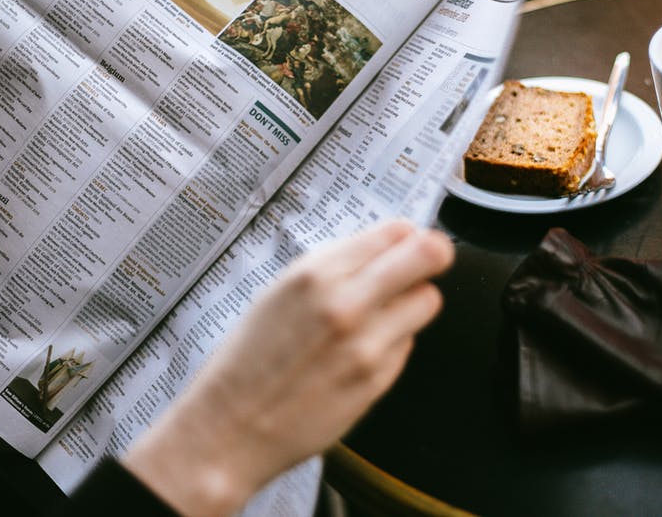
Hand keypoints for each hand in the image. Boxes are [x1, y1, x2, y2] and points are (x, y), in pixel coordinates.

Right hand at [123, 220, 453, 515]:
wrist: (229, 429)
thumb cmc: (247, 361)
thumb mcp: (279, 293)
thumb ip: (333, 269)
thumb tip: (387, 247)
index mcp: (314, 274)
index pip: (394, 232)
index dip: (404, 236)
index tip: (403, 244)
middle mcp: (346, 304)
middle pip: (428, 256)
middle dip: (432, 255)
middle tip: (424, 263)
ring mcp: (367, 345)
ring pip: (427, 301)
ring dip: (412, 303)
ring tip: (383, 315)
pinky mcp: (378, 380)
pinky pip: (407, 344)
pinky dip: (393, 342)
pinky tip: (359, 353)